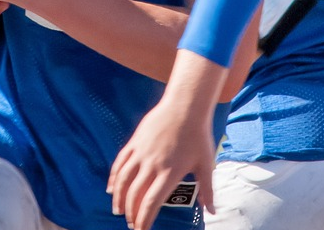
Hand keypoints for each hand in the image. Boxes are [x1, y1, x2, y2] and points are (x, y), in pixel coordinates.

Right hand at [108, 50, 227, 229]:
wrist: (186, 105)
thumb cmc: (198, 134)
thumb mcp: (206, 163)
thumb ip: (208, 189)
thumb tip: (212, 211)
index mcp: (170, 172)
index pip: (151, 203)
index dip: (144, 220)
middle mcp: (152, 164)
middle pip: (135, 195)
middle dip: (131, 214)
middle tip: (133, 224)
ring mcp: (141, 153)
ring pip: (123, 181)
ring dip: (118, 199)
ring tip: (119, 211)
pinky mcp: (135, 142)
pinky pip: (119, 163)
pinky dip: (113, 178)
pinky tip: (111, 189)